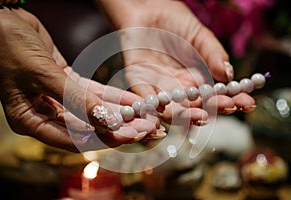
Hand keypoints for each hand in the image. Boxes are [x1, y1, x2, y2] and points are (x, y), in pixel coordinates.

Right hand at [0, 8, 160, 151]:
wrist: (2, 19)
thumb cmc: (9, 47)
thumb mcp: (43, 74)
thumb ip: (75, 99)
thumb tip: (106, 122)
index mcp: (30, 121)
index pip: (72, 140)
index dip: (102, 140)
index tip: (128, 137)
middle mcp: (44, 113)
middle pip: (87, 128)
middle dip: (117, 129)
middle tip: (144, 128)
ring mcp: (56, 99)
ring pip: (93, 110)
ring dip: (119, 113)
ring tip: (144, 116)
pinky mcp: (66, 83)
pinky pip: (92, 92)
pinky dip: (111, 96)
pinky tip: (132, 101)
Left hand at [98, 0, 255, 124]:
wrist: (147, 10)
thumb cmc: (176, 23)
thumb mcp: (200, 36)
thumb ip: (213, 54)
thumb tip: (229, 75)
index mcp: (197, 80)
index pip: (216, 96)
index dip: (232, 100)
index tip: (247, 103)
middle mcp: (180, 88)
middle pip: (197, 107)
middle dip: (213, 109)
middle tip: (227, 107)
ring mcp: (159, 87)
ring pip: (172, 109)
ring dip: (187, 115)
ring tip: (202, 116)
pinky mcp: (139, 81)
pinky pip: (145, 98)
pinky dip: (152, 107)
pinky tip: (163, 113)